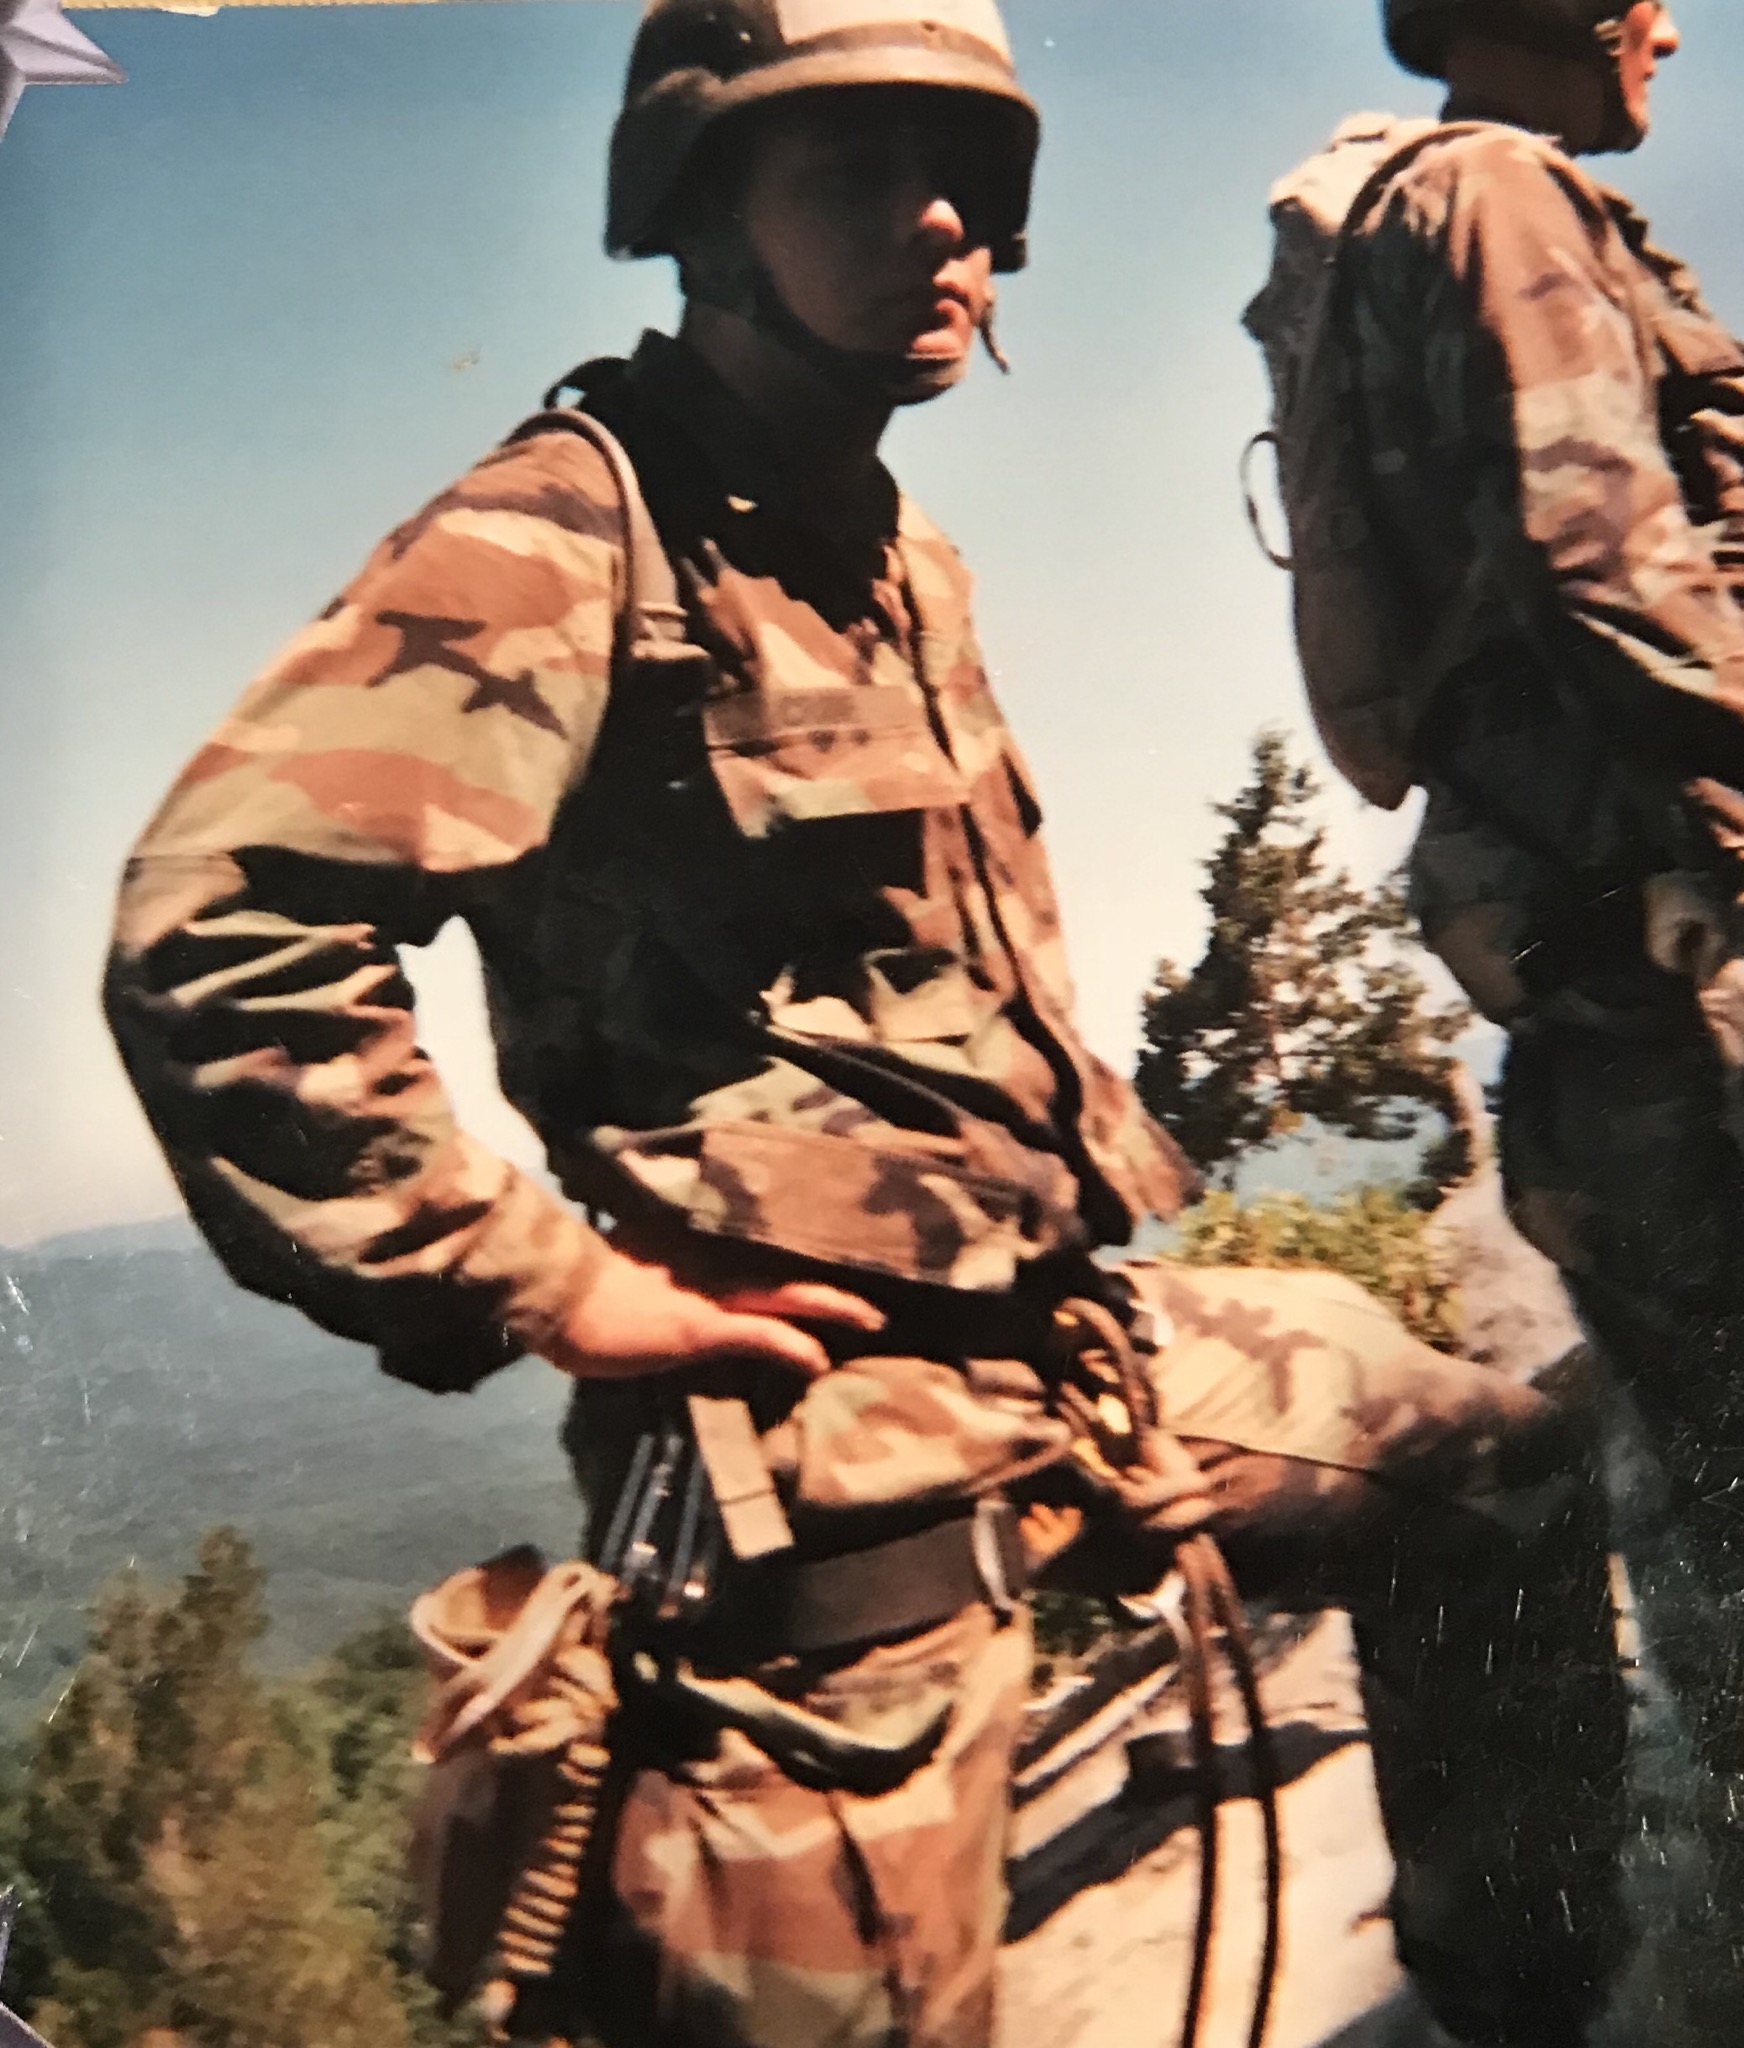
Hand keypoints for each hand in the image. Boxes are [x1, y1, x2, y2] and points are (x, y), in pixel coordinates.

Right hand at [544, 1243, 884, 1382]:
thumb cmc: (584, 1283)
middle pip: (788, 1264)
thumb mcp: (632, 1259)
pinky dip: (794, 1346)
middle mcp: (714, 1263)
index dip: (799, 1248)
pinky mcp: (702, 1327)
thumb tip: (670, 1262)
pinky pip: (762, 1334)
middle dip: (833, 1275)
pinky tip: (818, 1360)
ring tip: (872, 1318)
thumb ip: (663, 1257)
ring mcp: (712, 1294)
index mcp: (699, 1247)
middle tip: (876, 1285)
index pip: (761, 1246)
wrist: (559, 1295)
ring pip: (789, 1294)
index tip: (833, 1249)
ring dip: (835, 1306)